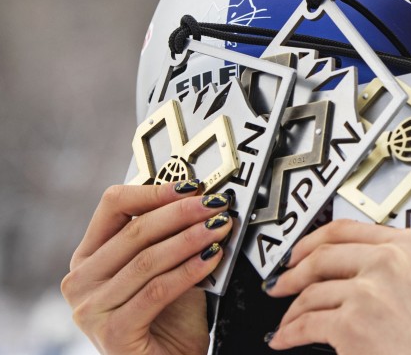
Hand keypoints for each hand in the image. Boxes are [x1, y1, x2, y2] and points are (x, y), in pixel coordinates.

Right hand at [61, 181, 234, 354]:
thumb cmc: (169, 318)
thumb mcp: (166, 268)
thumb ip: (169, 236)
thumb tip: (201, 197)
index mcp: (89, 257)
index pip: (113, 206)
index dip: (155, 192)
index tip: (192, 186)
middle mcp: (80, 281)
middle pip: (133, 231)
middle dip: (181, 213)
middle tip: (215, 204)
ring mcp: (91, 310)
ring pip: (147, 260)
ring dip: (190, 239)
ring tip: (221, 227)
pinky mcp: (112, 333)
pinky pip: (156, 291)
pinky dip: (189, 271)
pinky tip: (212, 258)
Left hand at [264, 219, 410, 354]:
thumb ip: (407, 264)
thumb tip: (375, 257)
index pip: (348, 229)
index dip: (315, 240)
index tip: (301, 252)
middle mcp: (389, 260)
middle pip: (324, 255)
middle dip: (294, 272)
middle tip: (282, 282)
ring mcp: (368, 290)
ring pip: (312, 292)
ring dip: (292, 311)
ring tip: (287, 322)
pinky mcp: (351, 323)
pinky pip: (307, 324)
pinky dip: (290, 333)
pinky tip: (286, 338)